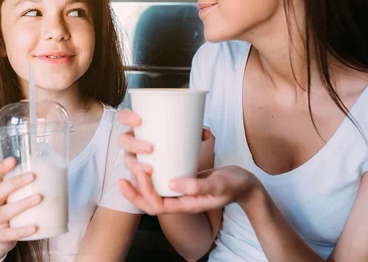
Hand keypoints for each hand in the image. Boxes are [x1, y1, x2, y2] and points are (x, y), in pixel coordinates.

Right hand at [0, 157, 41, 259]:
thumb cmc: (9, 210)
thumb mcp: (11, 197)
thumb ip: (24, 185)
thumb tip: (55, 169)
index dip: (0, 168)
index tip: (13, 160)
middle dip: (15, 183)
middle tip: (32, 176)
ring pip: (5, 212)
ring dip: (22, 204)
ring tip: (39, 198)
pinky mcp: (0, 235)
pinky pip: (11, 233)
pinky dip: (22, 230)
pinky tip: (35, 227)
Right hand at [116, 109, 211, 189]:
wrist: (187, 168)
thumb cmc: (182, 147)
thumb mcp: (191, 140)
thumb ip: (198, 135)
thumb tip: (203, 134)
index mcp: (140, 128)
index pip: (125, 117)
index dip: (126, 117)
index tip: (139, 120)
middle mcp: (133, 143)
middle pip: (123, 140)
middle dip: (132, 144)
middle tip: (149, 148)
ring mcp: (135, 160)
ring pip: (128, 162)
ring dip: (134, 165)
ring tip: (148, 170)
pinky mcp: (139, 178)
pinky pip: (133, 181)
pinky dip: (133, 185)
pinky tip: (139, 186)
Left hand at [121, 165, 259, 214]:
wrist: (244, 183)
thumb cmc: (234, 185)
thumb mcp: (218, 185)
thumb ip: (198, 186)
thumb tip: (173, 184)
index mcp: (186, 205)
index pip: (157, 206)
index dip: (145, 192)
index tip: (143, 172)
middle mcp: (180, 200)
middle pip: (149, 203)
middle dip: (135, 192)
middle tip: (124, 176)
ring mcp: (180, 191)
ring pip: (153, 192)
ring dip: (139, 183)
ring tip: (130, 168)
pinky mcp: (182, 180)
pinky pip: (161, 182)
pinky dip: (151, 174)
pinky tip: (146, 161)